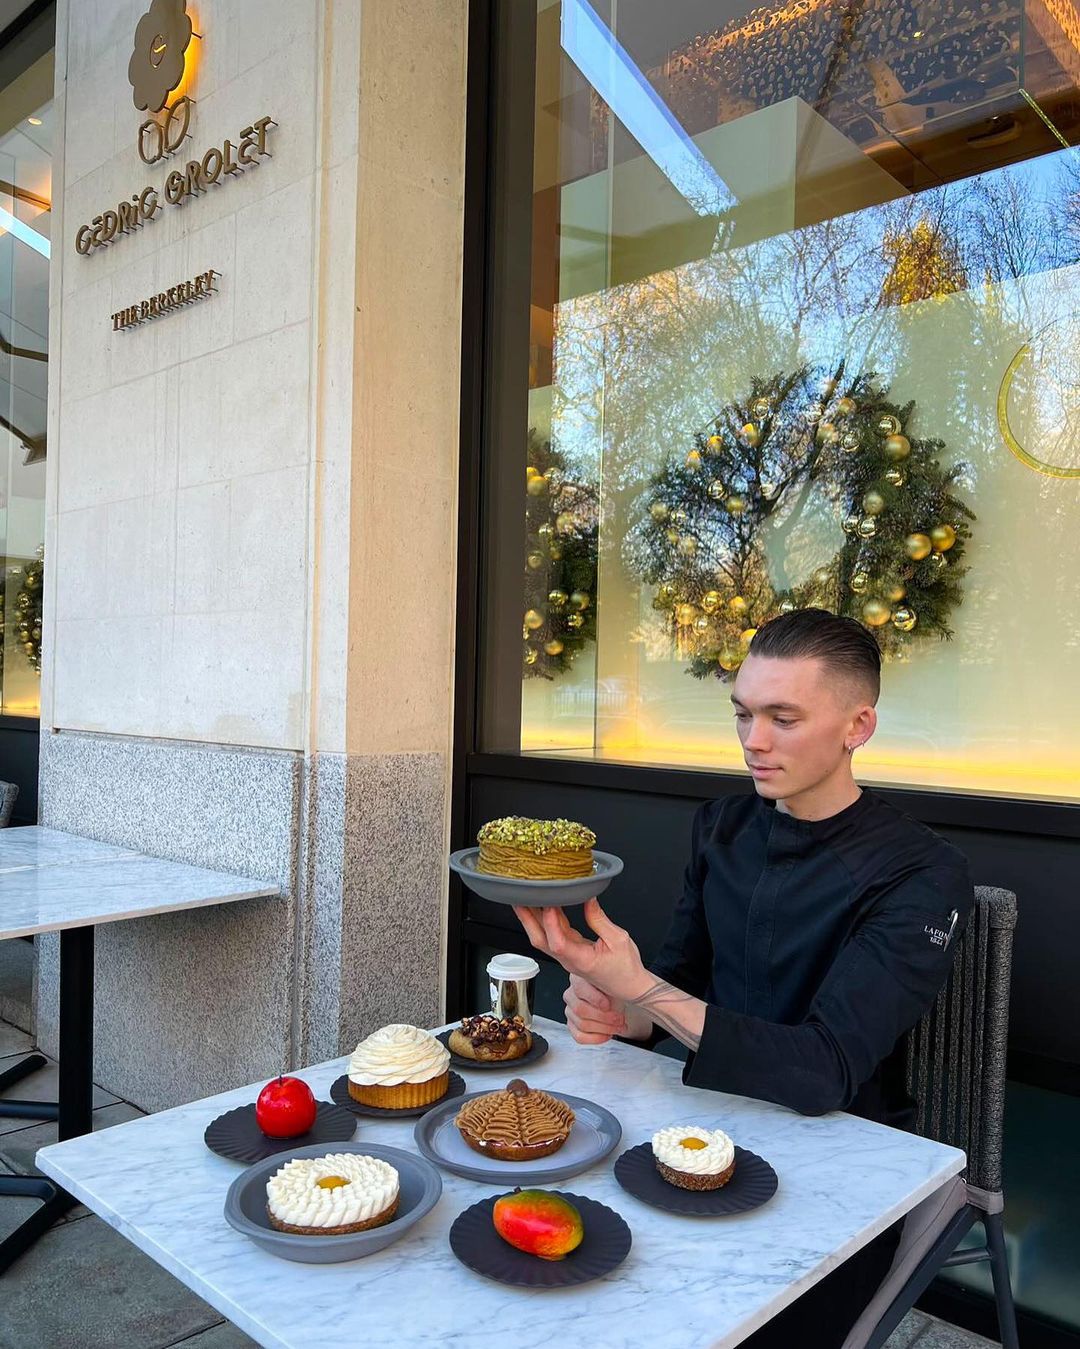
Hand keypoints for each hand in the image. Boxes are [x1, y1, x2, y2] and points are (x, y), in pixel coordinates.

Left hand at [512, 899, 652, 1004]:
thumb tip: (588, 898)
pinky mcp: (570, 953)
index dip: (551, 923)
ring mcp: (568, 958)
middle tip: (519, 898)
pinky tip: (544, 908)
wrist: (630, 987)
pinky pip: (553, 936)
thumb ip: (599, 919)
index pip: (559, 943)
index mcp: (582, 960)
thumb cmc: (626, 968)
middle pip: (541, 941)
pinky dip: (547, 921)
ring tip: (525, 900)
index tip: (549, 904)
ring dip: (532, 920)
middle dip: (527, 919)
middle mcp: (569, 961)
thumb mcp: (619, 940)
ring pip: (544, 939)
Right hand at [563, 973, 626, 1043]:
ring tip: (618, 1026)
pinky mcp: (573, 1026)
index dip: (595, 999)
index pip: (580, 988)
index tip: (608, 1005)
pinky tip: (607, 1034)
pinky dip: (597, 1038)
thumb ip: (614, 981)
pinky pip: (580, 1037)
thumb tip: (621, 984)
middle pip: (581, 1009)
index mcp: (579, 978)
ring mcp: (570, 1011)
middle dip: (604, 1017)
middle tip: (619, 1019)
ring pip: (582, 1024)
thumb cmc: (615, 990)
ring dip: (604, 1028)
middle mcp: (571, 994)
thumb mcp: (615, 982)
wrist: (617, 1000)